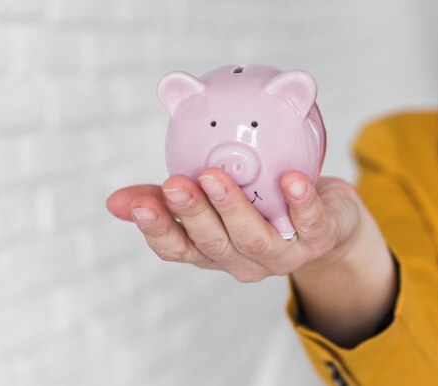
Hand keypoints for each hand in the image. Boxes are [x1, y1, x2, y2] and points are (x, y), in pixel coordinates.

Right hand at [106, 167, 364, 281]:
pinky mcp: (316, 239)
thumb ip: (166, 196)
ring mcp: (280, 255)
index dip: (156, 228)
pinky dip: (300, 203)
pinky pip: (309, 224)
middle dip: (192, 214)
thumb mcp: (209, 199)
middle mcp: (240, 259)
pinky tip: (291, 180)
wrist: (324, 219)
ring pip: (253, 240)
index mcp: (210, 249)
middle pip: (212, 243)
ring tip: (215, 177)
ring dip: (233, 209)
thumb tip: (114, 201)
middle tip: (176, 184)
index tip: (138, 203)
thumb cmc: (260, 203)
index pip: (176, 247)